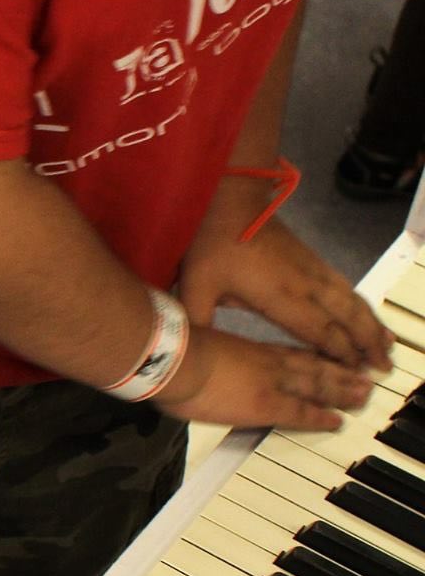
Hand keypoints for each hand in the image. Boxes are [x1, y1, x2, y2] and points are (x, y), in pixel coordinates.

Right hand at [152, 325, 372, 431]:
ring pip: (316, 386)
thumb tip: (186, 361)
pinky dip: (321, 416)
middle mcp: (265, 363)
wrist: (171, 358)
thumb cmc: (170, 349)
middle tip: (360, 379)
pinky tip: (337, 421)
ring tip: (361, 396)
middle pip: (311, 367)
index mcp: (247, 348)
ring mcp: (270, 383)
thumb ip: (199, 352)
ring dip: (341, 391)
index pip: (288, 353)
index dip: (312, 357)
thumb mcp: (192, 341)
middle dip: (338, 373)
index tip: (329, 359)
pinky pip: (302, 412)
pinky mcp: (266, 405)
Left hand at [179, 218, 392, 371]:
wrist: (232, 201)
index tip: (356, 373)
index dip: (340, 354)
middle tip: (384, 368)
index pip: (319, 332)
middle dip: (366, 345)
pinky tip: (367, 315)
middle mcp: (305, 285)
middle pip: (346, 319)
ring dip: (371, 325)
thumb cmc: (213, 244)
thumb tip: (188, 349)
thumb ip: (198, 320)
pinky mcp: (313, 260)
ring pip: (351, 302)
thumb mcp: (196, 286)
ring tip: (387, 346)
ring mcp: (313, 270)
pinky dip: (361, 304)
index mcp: (280, 296)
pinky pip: (345, 287)